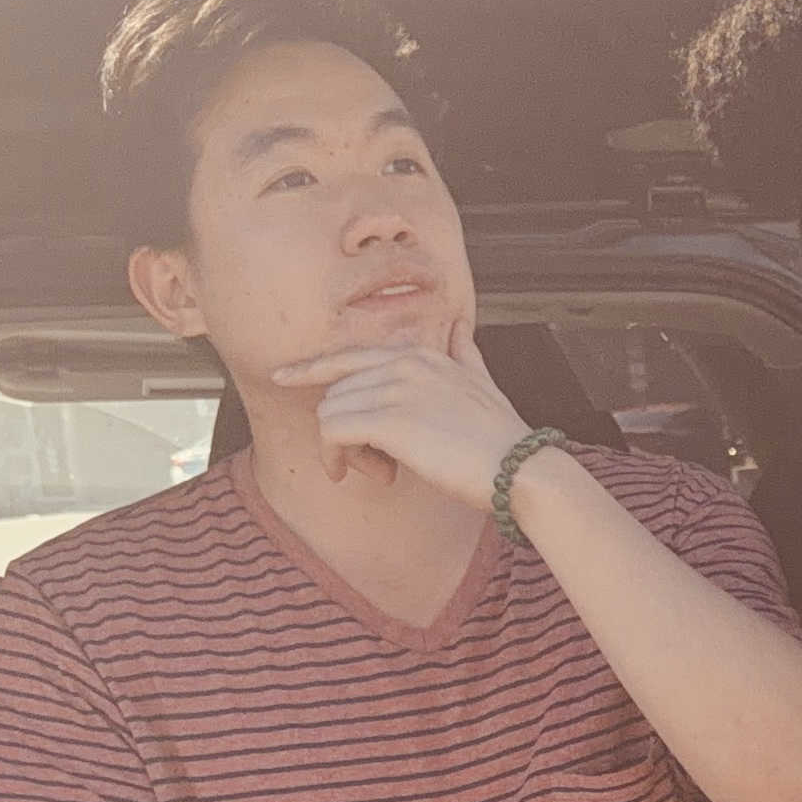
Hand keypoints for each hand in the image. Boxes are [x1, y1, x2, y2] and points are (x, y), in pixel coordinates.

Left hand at [262, 342, 529, 499]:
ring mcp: (394, 389)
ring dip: (342, 450)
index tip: (281, 376)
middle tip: (373, 464)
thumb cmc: (502, 436)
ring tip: (377, 470)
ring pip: (329, 414)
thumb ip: (465, 352)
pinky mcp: (387, 421)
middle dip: (344, 432)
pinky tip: (363, 475)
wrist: (519, 469)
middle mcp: (403, 364)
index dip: (309, 368)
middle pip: (335, 393)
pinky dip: (337, 458)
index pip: (348, 356)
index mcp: (420, 354)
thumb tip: (461, 326)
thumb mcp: (484, 383)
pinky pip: (333, 434)